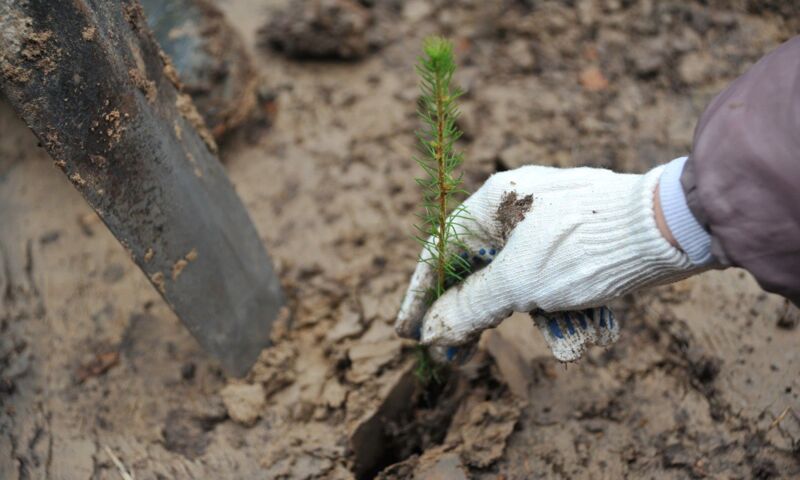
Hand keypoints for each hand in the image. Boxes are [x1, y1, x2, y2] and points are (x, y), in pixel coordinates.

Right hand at [395, 164, 698, 359]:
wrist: (674, 227)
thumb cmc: (588, 245)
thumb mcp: (520, 282)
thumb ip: (471, 306)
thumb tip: (433, 330)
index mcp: (493, 203)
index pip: (440, 250)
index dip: (420, 294)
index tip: (407, 332)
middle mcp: (517, 210)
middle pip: (480, 272)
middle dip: (483, 317)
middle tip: (462, 356)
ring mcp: (550, 226)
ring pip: (524, 284)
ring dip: (544, 319)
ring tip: (572, 342)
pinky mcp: (579, 242)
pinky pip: (558, 282)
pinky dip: (570, 309)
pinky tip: (596, 329)